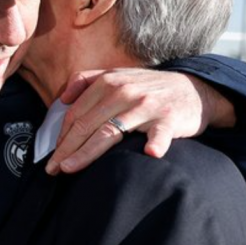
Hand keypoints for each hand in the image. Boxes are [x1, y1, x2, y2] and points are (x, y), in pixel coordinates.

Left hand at [46, 68, 235, 174]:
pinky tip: (150, 153)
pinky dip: (156, 142)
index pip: (77, 113)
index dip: (61, 136)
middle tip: (52, 169)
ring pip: (110, 132)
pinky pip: (160, 133)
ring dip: (87, 152)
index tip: (53, 155)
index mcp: (108, 82)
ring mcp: (145, 106)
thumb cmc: (148, 87)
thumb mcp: (118, 74)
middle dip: (65, 149)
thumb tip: (62, 97)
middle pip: (87, 125)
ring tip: (70, 168)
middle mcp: (123, 92)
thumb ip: (87, 80)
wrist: (193, 89)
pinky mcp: (168, 119)